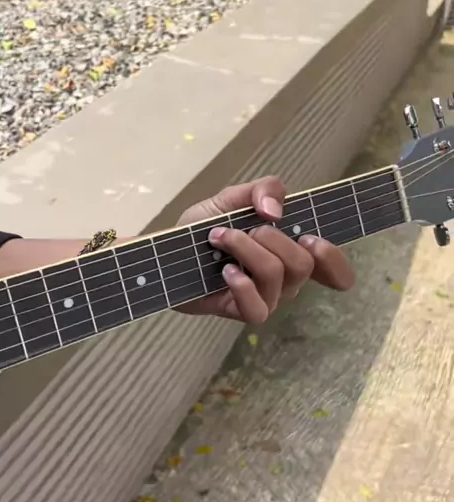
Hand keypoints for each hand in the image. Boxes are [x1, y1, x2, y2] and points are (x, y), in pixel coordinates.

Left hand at [176, 176, 354, 324]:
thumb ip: (261, 190)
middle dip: (272, 237)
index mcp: (290, 251)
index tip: (310, 239)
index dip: (334, 260)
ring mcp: (265, 298)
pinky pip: (257, 307)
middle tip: (244, 228)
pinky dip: (242, 283)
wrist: (166, 253)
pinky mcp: (240, 311)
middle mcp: (285, 279)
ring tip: (220, 239)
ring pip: (277, 275)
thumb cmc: (203, 229)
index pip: (334, 270)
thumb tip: (275, 210)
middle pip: (303, 263)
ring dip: (247, 249)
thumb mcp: (231, 198)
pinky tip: (225, 271)